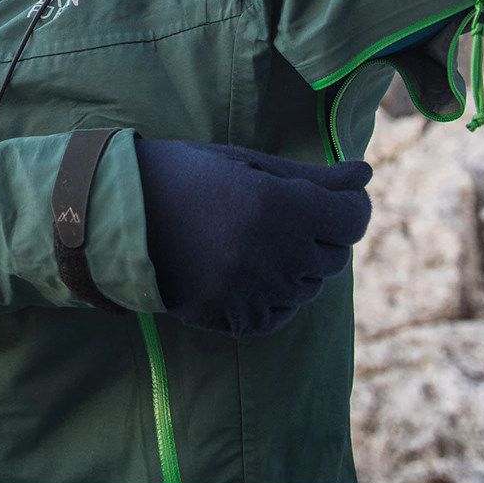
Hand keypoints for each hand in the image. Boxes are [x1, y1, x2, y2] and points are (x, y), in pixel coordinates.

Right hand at [134, 139, 371, 336]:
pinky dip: (275, 294)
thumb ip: (313, 176)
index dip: (351, 208)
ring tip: (260, 241)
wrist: (117, 214)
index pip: (351, 220)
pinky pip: (280, 314)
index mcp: (278, 206)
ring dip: (299, 265)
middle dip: (323, 233)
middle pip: (334, 255)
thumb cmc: (186, 175)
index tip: (340, 200)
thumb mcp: (249, 163)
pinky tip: (248, 270)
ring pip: (309, 287)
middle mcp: (272, 254)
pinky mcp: (232, 319)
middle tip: (288, 215)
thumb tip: (366, 174)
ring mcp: (252, 292)